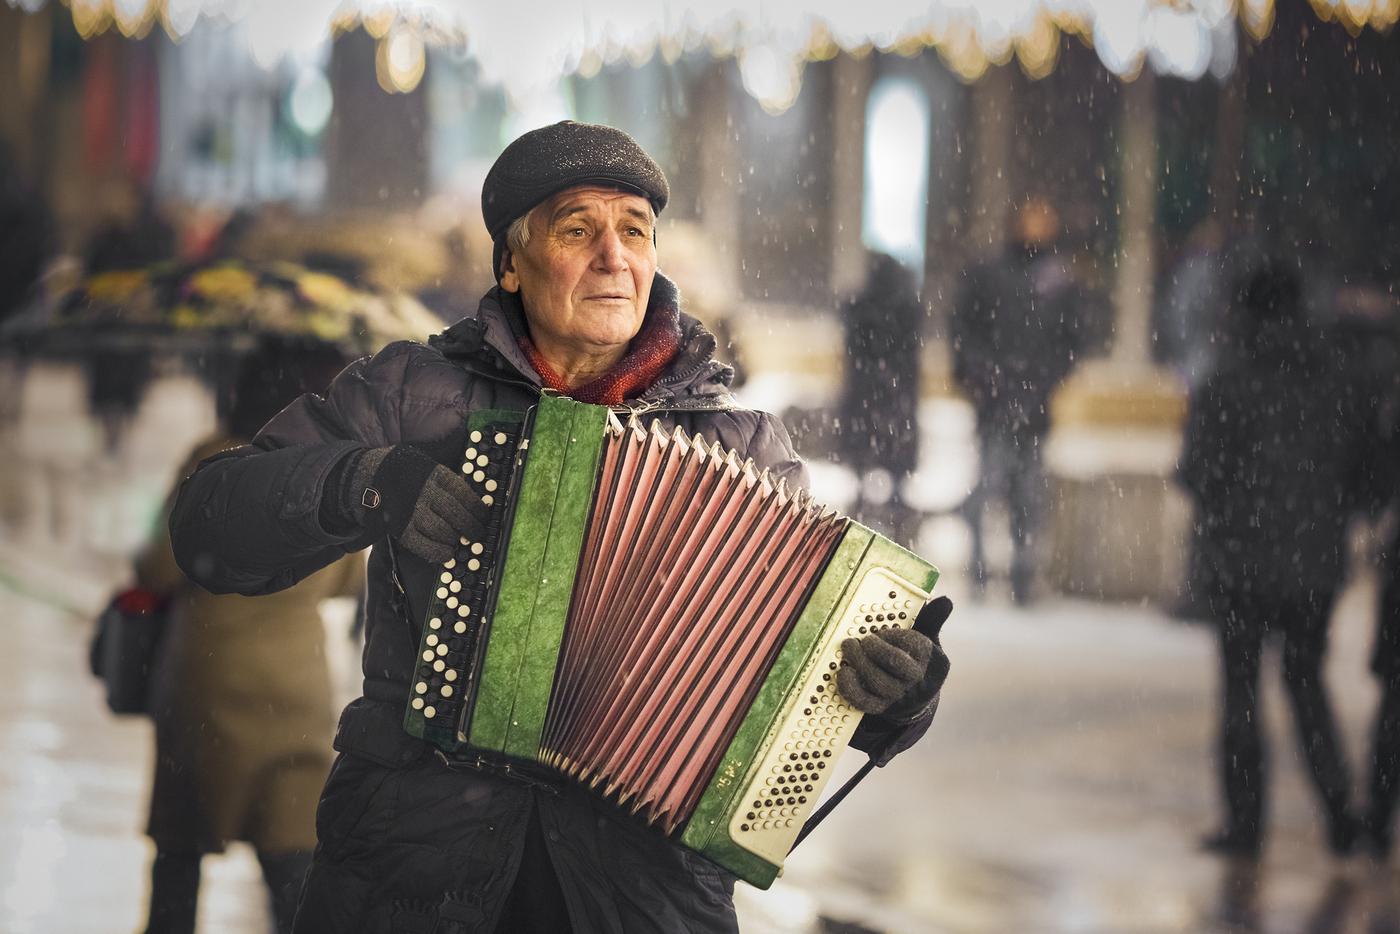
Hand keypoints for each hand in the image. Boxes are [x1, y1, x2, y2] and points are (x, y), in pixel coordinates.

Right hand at [330, 445, 488, 562]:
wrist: (366, 479)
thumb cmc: (403, 469)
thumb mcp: (424, 455)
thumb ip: (445, 455)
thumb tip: (462, 437)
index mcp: (433, 473)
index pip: (462, 491)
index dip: (477, 506)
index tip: (484, 515)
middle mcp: (423, 491)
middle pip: (454, 512)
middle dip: (470, 526)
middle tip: (478, 533)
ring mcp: (410, 510)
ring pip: (440, 529)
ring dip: (454, 538)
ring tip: (461, 540)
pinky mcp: (399, 527)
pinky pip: (421, 544)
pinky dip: (437, 552)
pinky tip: (447, 554)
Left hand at [837, 596, 951, 715]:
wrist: (913, 693)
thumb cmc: (914, 657)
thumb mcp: (925, 636)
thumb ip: (932, 618)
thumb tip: (945, 602)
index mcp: (928, 657)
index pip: (916, 645)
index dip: (895, 636)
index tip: (882, 630)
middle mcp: (915, 677)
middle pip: (897, 664)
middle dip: (876, 649)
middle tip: (861, 639)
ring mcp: (898, 694)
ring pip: (878, 682)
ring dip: (860, 662)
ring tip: (849, 647)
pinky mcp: (881, 707)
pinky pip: (864, 701)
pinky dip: (850, 687)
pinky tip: (843, 671)